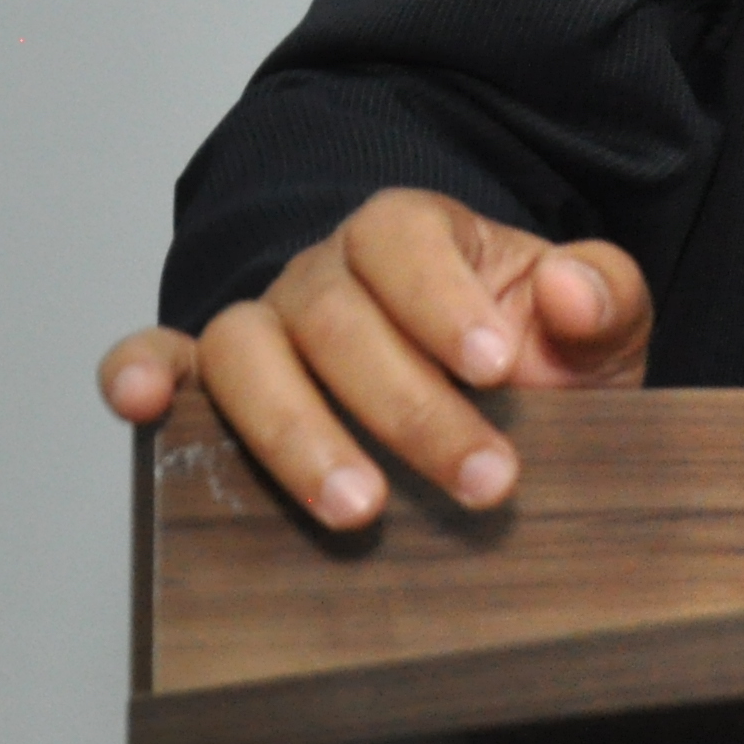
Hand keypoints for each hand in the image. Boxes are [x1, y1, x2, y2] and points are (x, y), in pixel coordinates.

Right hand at [95, 187, 652, 528]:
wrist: (506, 419)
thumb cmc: (542, 361)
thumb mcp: (600, 331)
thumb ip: (605, 299)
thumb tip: (570, 293)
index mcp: (415, 235)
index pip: (403, 237)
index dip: (440, 299)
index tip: (495, 368)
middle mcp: (326, 273)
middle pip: (335, 317)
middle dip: (409, 407)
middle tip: (481, 481)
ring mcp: (267, 326)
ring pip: (243, 351)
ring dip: (296, 433)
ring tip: (360, 509)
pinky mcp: (219, 384)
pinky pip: (163, 361)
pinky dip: (137, 373)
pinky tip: (139, 404)